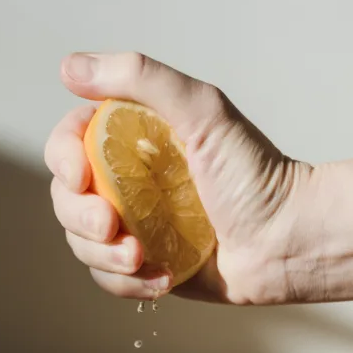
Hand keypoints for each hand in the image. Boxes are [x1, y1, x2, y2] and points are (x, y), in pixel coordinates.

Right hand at [45, 52, 313, 303]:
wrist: (290, 240)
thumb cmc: (256, 174)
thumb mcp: (202, 110)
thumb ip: (139, 78)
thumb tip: (70, 68)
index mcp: (133, 139)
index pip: (69, 143)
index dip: (62, 159)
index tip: (80, 173)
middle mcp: (128, 182)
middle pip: (66, 199)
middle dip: (80, 216)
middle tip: (112, 225)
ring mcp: (136, 226)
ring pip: (82, 244)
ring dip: (102, 256)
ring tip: (140, 257)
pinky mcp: (148, 267)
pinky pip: (109, 280)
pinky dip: (127, 284)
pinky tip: (163, 278)